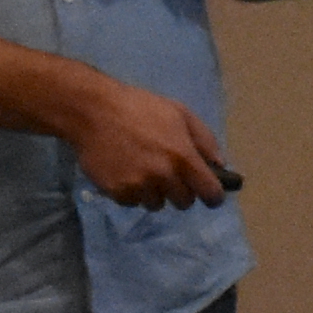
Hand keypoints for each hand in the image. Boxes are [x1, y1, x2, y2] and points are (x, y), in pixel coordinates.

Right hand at [58, 73, 233, 209]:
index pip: (210, 192)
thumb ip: (204, 140)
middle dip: (181, 191)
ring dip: (155, 193)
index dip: (213, 196)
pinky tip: (126, 172)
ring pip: (157, 204)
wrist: (93, 112)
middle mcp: (163, 176)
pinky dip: (132, 192)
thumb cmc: (140, 108)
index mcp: (183, 157)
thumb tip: (219, 165)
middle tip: (170, 175)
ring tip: (143, 170)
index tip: (210, 195)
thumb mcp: (180, 113)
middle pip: (184, 202)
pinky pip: (132, 202)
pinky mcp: (117, 192)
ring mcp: (139, 186)